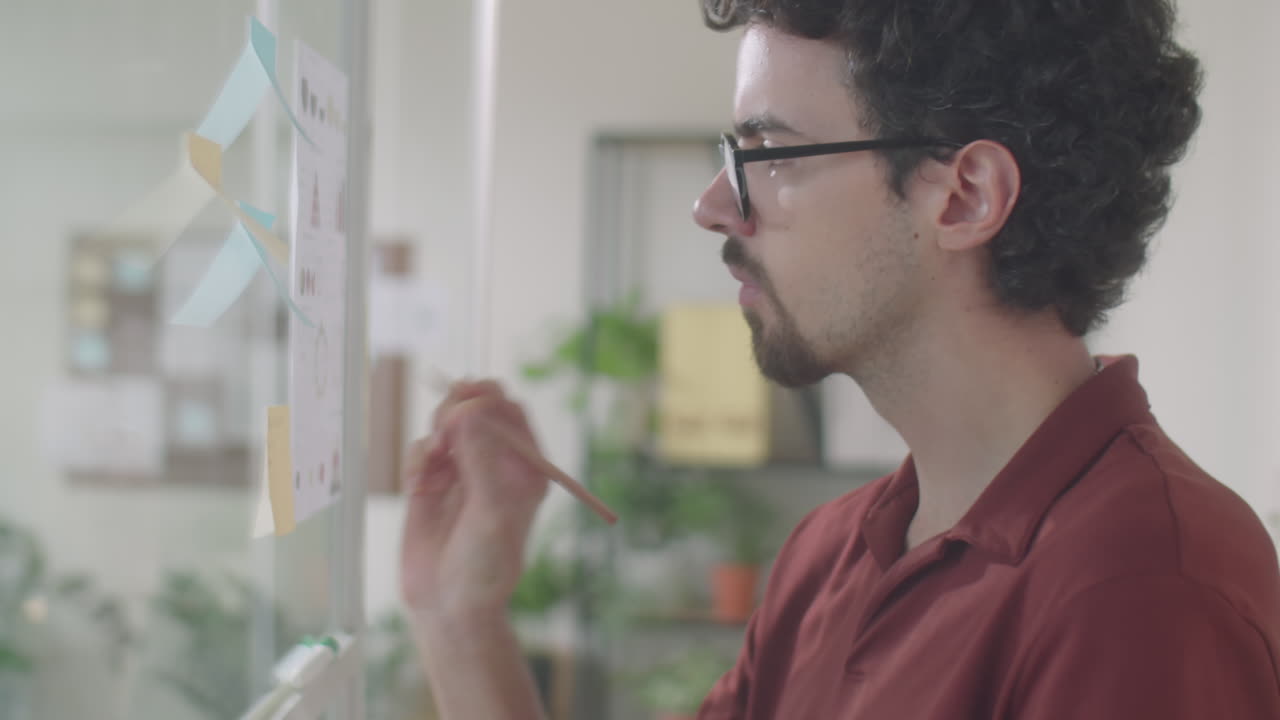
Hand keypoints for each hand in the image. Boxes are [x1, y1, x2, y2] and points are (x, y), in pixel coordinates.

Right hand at [400, 380, 548, 617]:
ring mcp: (463, 470)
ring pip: (445, 423)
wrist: (448, 604)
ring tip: (433, 466)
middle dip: (456, 411)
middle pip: (476, 408)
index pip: (510, 412)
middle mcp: (495, 463)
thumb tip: (468, 409)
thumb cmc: (484, 565)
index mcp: (524, 467)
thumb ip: (481, 457)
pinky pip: (421, 448)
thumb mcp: (492, 510)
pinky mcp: (432, 481)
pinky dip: (416, 461)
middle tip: (444, 430)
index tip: (465, 402)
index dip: (488, 399)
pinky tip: (418, 490)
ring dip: (435, 436)